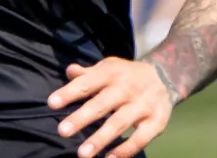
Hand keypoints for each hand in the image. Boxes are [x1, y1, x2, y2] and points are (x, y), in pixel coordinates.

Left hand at [47, 58, 173, 157]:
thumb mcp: (108, 67)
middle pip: (101, 104)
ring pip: (119, 123)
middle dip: (81, 118)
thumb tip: (69, 71)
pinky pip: (140, 138)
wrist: (164, 76)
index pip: (87, 82)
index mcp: (112, 72)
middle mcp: (127, 87)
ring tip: (81, 154)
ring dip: (100, 139)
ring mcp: (143, 105)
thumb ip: (88, 72)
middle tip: (62, 131)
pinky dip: (125, 150)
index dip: (69, 92)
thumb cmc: (126, 74)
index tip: (51, 103)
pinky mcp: (157, 122)